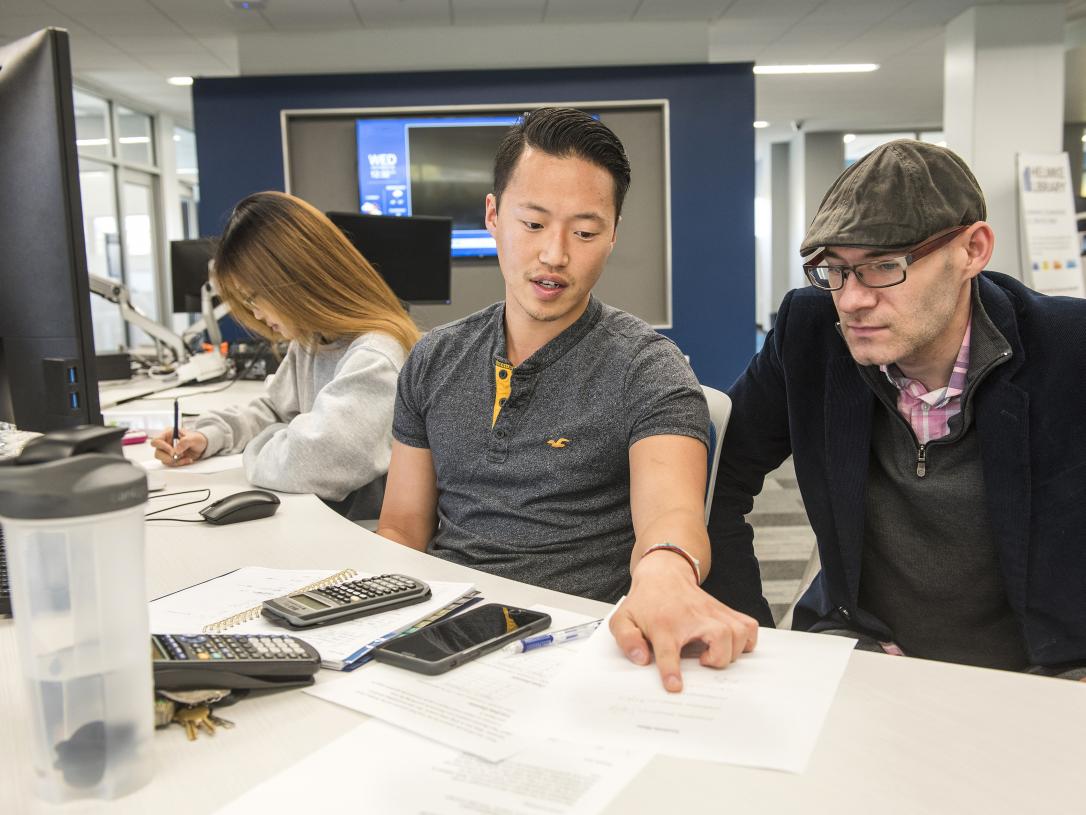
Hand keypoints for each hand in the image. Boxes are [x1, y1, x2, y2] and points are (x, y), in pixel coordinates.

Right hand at [149, 428, 207, 466]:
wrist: (202, 446)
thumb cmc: (197, 439)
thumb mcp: (193, 439)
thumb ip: (185, 442)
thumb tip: (176, 450)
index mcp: (168, 434)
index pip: (156, 441)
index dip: (162, 447)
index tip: (172, 451)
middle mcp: (166, 443)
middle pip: (158, 453)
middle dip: (168, 457)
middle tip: (179, 456)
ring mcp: (168, 452)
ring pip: (164, 460)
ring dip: (175, 461)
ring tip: (186, 457)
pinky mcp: (172, 458)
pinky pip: (171, 464)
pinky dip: (179, 463)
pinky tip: (187, 459)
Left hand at [609, 550, 758, 692]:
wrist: (663, 574)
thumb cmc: (645, 602)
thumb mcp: (623, 619)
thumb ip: (626, 639)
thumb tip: (640, 658)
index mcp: (665, 624)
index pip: (668, 649)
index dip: (671, 670)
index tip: (675, 686)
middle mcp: (693, 617)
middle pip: (720, 637)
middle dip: (718, 659)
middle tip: (702, 661)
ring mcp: (713, 612)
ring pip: (740, 633)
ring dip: (733, 651)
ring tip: (715, 654)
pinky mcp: (725, 611)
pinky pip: (749, 626)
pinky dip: (748, 640)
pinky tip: (732, 646)